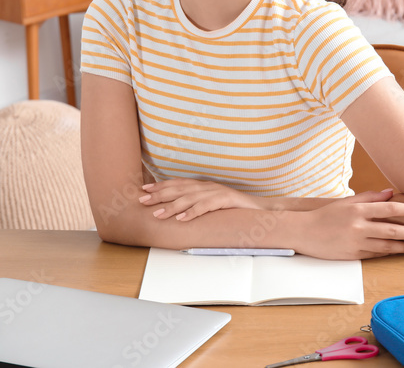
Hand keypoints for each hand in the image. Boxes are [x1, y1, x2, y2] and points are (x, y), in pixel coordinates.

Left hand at [138, 178, 263, 219]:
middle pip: (179, 189)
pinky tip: (182, 219)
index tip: (143, 189)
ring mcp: (217, 191)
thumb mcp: (212, 204)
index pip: (177, 183)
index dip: (160, 186)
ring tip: (158, 214)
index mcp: (203, 185)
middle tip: (142, 200)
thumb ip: (197, 204)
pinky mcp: (226, 199)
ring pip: (190, 198)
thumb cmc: (234, 208)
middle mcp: (207, 186)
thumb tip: (178, 211)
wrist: (260, 208)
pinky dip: (193, 212)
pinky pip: (206, 206)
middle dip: (159, 194)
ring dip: (172, 206)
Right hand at [295, 191, 403, 259]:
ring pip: (388, 244)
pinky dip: (391, 252)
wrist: (303, 232)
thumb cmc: (326, 216)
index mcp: (358, 209)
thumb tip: (390, 193)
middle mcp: (359, 225)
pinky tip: (402, 251)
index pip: (390, 208)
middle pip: (393, 228)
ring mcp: (356, 241)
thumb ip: (369, 197)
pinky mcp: (353, 254)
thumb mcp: (346, 202)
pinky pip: (377, 253)